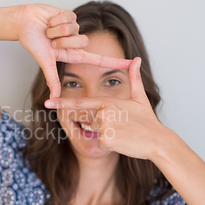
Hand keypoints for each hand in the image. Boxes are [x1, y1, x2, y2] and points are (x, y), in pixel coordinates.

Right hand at [15, 3, 132, 97]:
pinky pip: (70, 17)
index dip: (115, 62)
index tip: (132, 63)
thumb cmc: (31, 41)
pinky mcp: (69, 15)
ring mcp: (73, 28)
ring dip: (57, 30)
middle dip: (63, 40)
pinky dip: (56, 19)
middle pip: (82, 42)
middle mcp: (74, 42)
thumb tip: (54, 97)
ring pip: (75, 29)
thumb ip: (52, 79)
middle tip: (50, 40)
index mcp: (71, 54)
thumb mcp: (44, 61)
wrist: (23, 22)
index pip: (98, 60)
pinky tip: (49, 20)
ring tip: (47, 30)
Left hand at [44, 57, 168, 159]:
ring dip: (107, 135)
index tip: (46, 103)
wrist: (157, 141)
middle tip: (121, 128)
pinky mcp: (105, 139)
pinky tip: (122, 142)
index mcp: (107, 101)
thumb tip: (136, 59)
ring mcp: (103, 125)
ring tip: (123, 134)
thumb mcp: (140, 98)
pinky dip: (110, 145)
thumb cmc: (148, 121)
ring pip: (94, 133)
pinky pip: (100, 143)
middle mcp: (103, 112)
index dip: (61, 104)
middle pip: (90, 122)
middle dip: (101, 127)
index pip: (80, 103)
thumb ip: (134, 79)